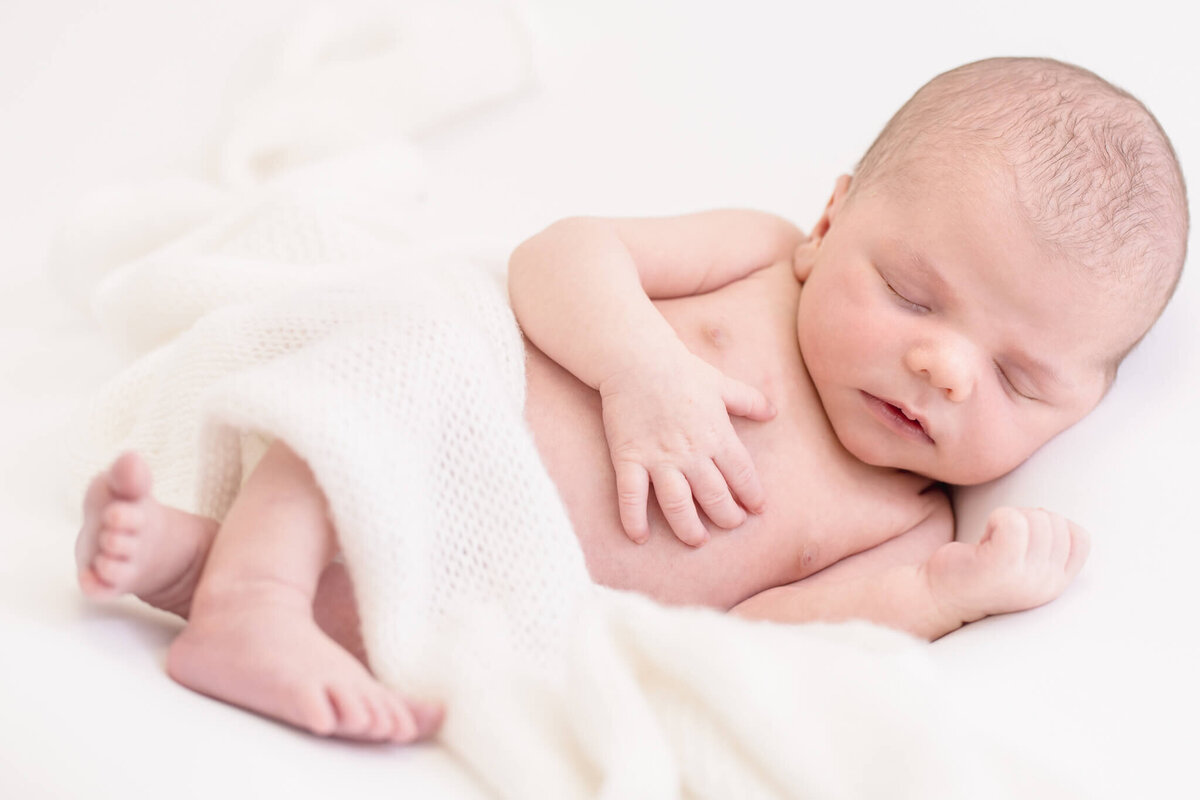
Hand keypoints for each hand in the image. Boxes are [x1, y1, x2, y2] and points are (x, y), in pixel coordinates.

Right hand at [598, 349, 775, 545]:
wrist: (636, 359)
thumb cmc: (681, 370)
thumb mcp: (721, 383)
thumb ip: (749, 401)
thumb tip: (774, 411)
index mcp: (717, 434)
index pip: (742, 475)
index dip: (751, 496)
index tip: (756, 510)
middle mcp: (691, 452)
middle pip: (715, 496)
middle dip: (727, 517)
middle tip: (730, 526)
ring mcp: (659, 458)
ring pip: (678, 505)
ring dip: (689, 528)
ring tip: (697, 540)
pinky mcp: (629, 458)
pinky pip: (632, 497)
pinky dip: (634, 520)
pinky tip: (639, 537)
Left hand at [924, 506, 1090, 623]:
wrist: (938, 598)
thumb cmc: (980, 572)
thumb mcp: (1026, 564)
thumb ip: (1047, 546)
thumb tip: (1052, 514)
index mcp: (1057, 584)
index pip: (1080, 538)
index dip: (1051, 526)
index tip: (1023, 538)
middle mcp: (1047, 585)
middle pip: (1056, 522)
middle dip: (1026, 519)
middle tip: (1000, 540)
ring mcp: (1026, 578)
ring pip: (1036, 518)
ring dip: (1008, 519)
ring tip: (991, 541)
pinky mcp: (1002, 566)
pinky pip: (1012, 520)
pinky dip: (996, 519)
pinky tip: (983, 539)